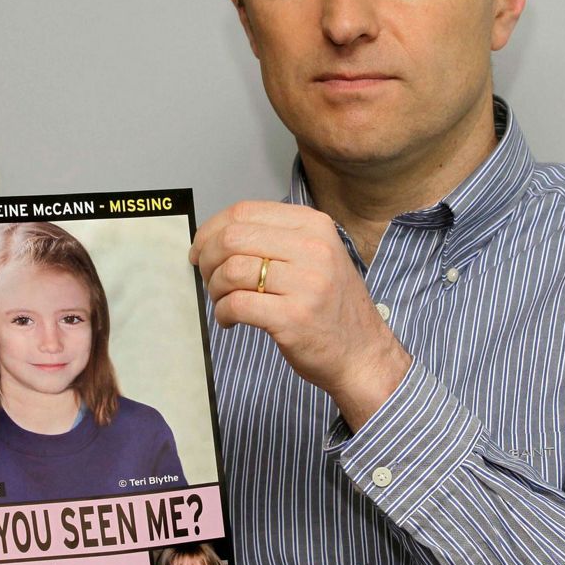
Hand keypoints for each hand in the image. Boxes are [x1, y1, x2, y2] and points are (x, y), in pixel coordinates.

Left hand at [191, 200, 409, 427]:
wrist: (363, 353)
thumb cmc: (331, 306)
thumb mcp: (316, 256)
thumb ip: (275, 240)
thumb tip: (217, 235)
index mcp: (313, 226)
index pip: (245, 211)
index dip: (212, 229)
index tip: (201, 248)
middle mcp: (312, 249)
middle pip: (232, 238)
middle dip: (207, 258)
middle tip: (206, 276)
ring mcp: (305, 283)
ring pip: (231, 271)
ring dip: (214, 288)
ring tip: (222, 300)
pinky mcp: (293, 318)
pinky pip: (237, 304)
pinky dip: (223, 312)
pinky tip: (229, 319)